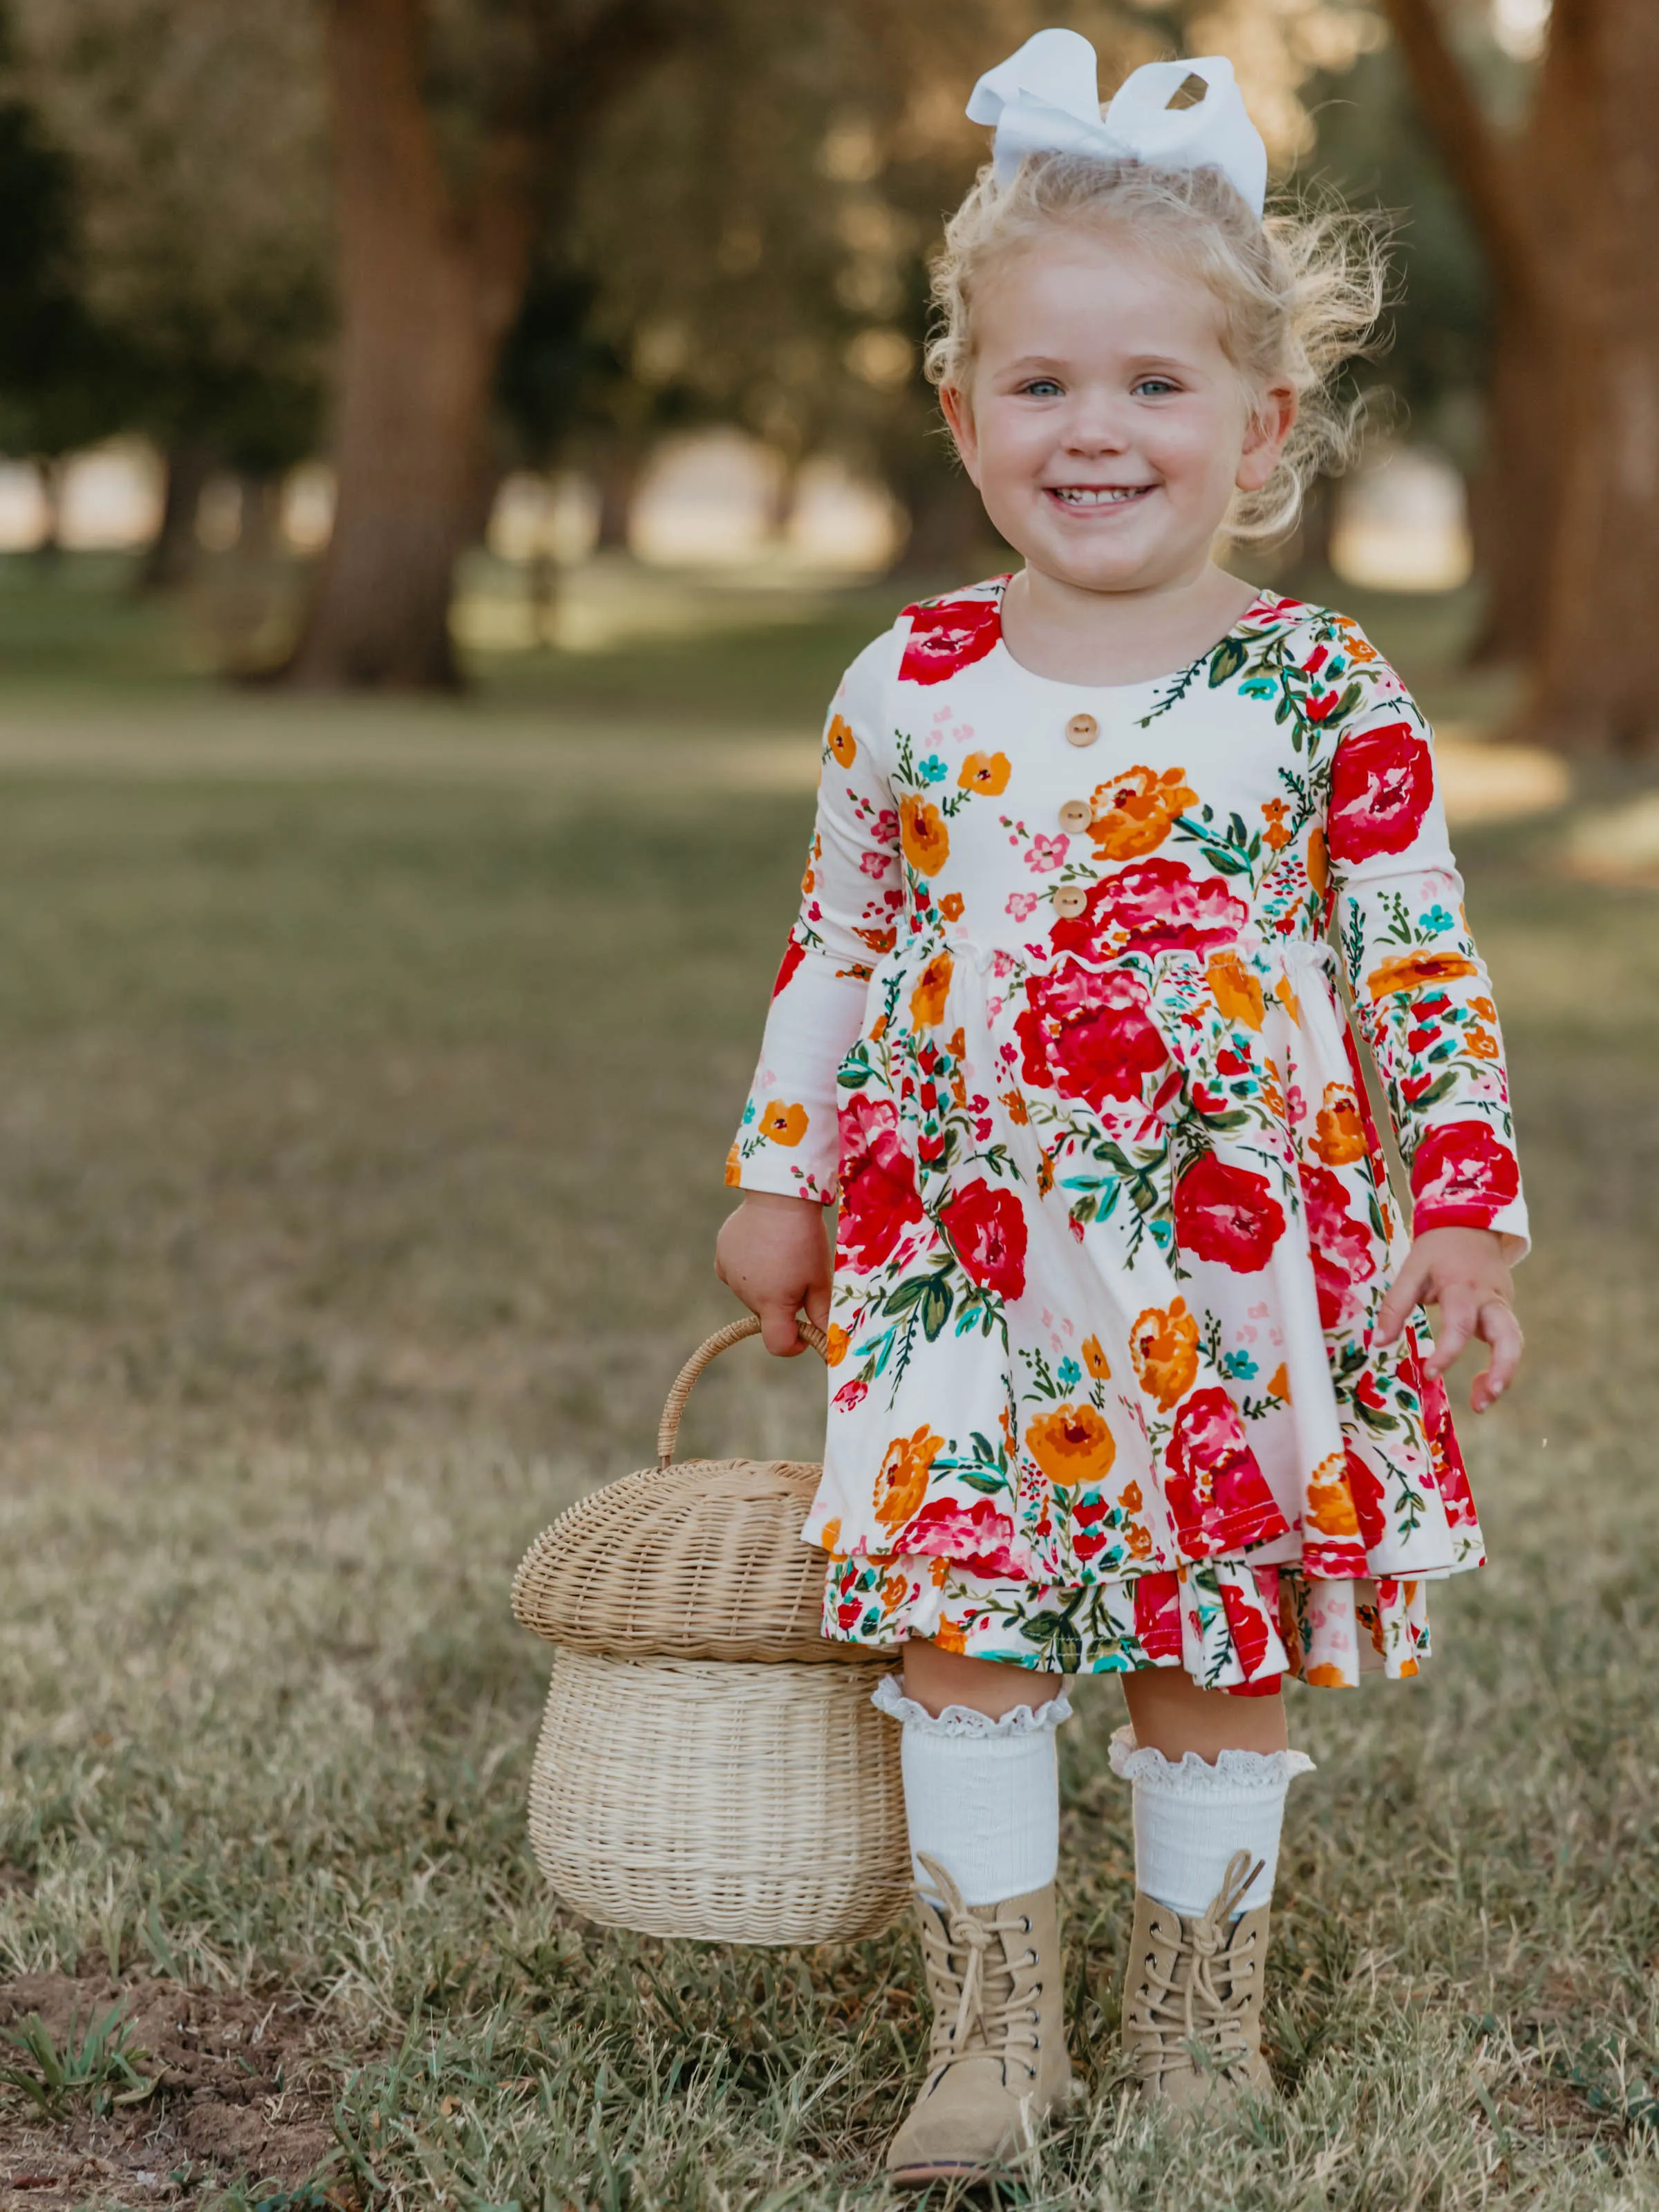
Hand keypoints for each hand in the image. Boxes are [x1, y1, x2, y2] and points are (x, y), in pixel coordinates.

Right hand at [714, 1191, 832, 1355]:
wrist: (778, 1196)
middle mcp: (745, 1294)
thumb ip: (821, 1314)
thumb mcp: (820, 1279)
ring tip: (779, 1255)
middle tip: (799, 1275)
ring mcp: (729, 1275)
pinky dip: (748, 1269)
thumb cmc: (805, 1239)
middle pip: (766, 1314)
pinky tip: (761, 1247)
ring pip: (751, 1293)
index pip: (777, 1344)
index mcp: (772, 1303)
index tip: (804, 1334)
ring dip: (765, 1285)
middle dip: (783, 1304)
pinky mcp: (721, 1256)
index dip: (794, 1345)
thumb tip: (827, 1340)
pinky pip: (736, 1274)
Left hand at [1374, 1225, 1520, 1412]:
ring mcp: (1502, 1305)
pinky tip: (1482, 1384)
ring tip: (1481, 1402)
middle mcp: (1489, 1299)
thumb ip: (1395, 1305)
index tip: (1430, 1373)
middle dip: (1501, 1370)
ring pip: (1514, 1343)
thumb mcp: (1411, 1270)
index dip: (1447, 1352)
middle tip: (1483, 1401)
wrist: (1471, 1224)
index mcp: (1463, 1287)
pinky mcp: (1505, 1311)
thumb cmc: (1437, 1249)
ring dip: (1503, 1375)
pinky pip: (1508, 1341)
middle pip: (1508, 1336)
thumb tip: (1379, 1343)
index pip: (1460, 1324)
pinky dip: (1499, 1364)